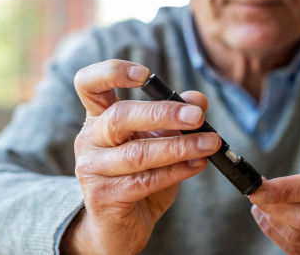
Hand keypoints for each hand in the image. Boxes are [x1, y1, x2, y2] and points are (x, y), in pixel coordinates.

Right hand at [61, 59, 220, 254]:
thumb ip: (175, 118)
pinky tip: (197, 165)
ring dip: (180, 147)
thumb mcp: (158, 142)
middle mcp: (89, 140)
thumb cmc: (138, 177)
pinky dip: (176, 172)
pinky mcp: (103, 197)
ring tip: (210, 143)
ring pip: (137, 153)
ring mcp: (92, 170)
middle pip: (119, 116)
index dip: (112, 72)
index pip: (89, 83)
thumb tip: (198, 99)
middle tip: (197, 115)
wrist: (119, 227)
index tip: (145, 74)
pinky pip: (144, 181)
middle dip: (163, 113)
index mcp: (98, 118)